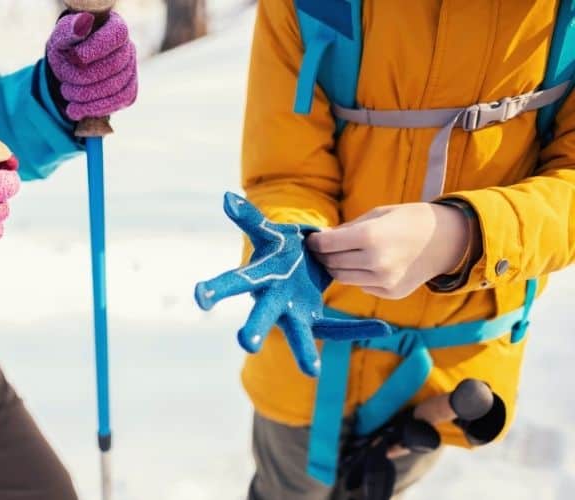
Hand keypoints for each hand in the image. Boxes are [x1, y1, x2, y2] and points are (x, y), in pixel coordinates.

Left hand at [46, 11, 137, 120]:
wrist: (71, 67)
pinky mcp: (129, 92)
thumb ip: (70, 31)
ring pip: (116, 88)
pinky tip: (76, 110)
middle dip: (85, 78)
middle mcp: (128, 48)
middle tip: (64, 83)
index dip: (96, 48)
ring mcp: (131, 71)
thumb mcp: (62, 37)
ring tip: (67, 94)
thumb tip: (83, 22)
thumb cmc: (67, 48)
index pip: (115, 36)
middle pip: (115, 66)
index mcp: (115, 27)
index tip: (74, 57)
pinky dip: (95, 108)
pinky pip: (119, 102)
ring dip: (87, 96)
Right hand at [195, 193, 390, 376]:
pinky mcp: (315, 320)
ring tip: (310, 371)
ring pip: (298, 334)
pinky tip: (382, 328)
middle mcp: (273, 302)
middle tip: (246, 344)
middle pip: (262, 316)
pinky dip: (357, 329)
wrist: (299, 265)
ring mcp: (294, 315)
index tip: (199, 297)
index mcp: (259, 279)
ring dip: (301, 351)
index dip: (217, 288)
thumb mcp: (268, 234)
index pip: (234, 282)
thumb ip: (249, 219)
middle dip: (255, 329)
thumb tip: (227, 199)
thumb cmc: (279, 251)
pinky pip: (336, 327)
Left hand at [306, 203, 469, 299]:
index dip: (314, 243)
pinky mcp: (390, 293)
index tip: (311, 240)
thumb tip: (320, 238)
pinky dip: (359, 276)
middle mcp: (375, 262)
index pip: (326, 245)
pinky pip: (361, 286)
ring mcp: (383, 281)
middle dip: (323, 256)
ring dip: (337, 267)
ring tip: (342, 256)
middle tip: (323, 248)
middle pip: (331, 264)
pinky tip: (369, 264)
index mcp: (369, 237)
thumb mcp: (377, 215)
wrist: (448, 240)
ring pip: (342, 278)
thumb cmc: (409, 220)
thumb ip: (346, 229)